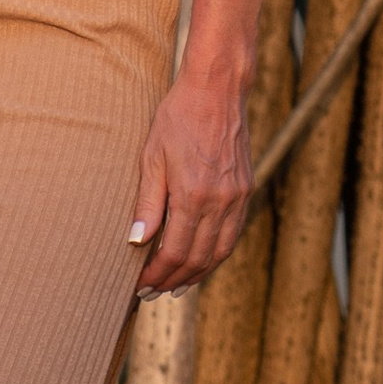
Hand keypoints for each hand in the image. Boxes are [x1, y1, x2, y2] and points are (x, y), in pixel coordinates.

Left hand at [127, 69, 250, 299]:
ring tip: (176, 286)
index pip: (175, 252)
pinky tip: (200, 260)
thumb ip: (147, 203)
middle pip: (198, 259)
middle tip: (152, 293)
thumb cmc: (178, 118)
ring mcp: (237, 198)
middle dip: (174, 281)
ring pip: (219, 252)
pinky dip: (215, 255)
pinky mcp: (245, 190)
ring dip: (197, 274)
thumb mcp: (152, 157)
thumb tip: (137, 241)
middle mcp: (220, 202)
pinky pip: (232, 234)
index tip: (140, 285)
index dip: (157, 274)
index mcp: (193, 196)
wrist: (217, 90)